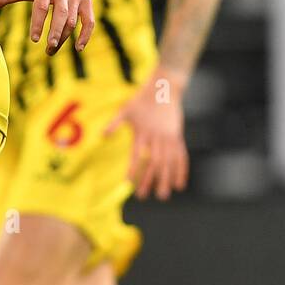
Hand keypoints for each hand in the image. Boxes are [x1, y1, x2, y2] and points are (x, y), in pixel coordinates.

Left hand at [0, 0, 93, 53]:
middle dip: (55, 32)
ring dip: (64, 36)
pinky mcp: (86, 2)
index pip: (41, 7)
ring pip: (72, 20)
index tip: (33, 39)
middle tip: (48, 48)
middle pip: (60, 14)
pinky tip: (78, 48)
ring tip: (52, 49)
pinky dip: (86, 34)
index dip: (38, 23)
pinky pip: (89, 20)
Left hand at [105, 71, 188, 199]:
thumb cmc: (141, 100)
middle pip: (153, 163)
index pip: (136, 155)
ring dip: (166, 180)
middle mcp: (157, 137)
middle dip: (149, 180)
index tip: (128, 182)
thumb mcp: (125, 109)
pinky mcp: (178, 137)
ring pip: (169, 163)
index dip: (133, 169)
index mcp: (142, 132)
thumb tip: (102, 135)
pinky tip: (180, 184)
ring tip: (163, 195)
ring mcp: (169, 138)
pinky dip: (181, 171)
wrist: (164, 89)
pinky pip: (181, 156)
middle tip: (143, 196)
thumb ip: (114, 123)